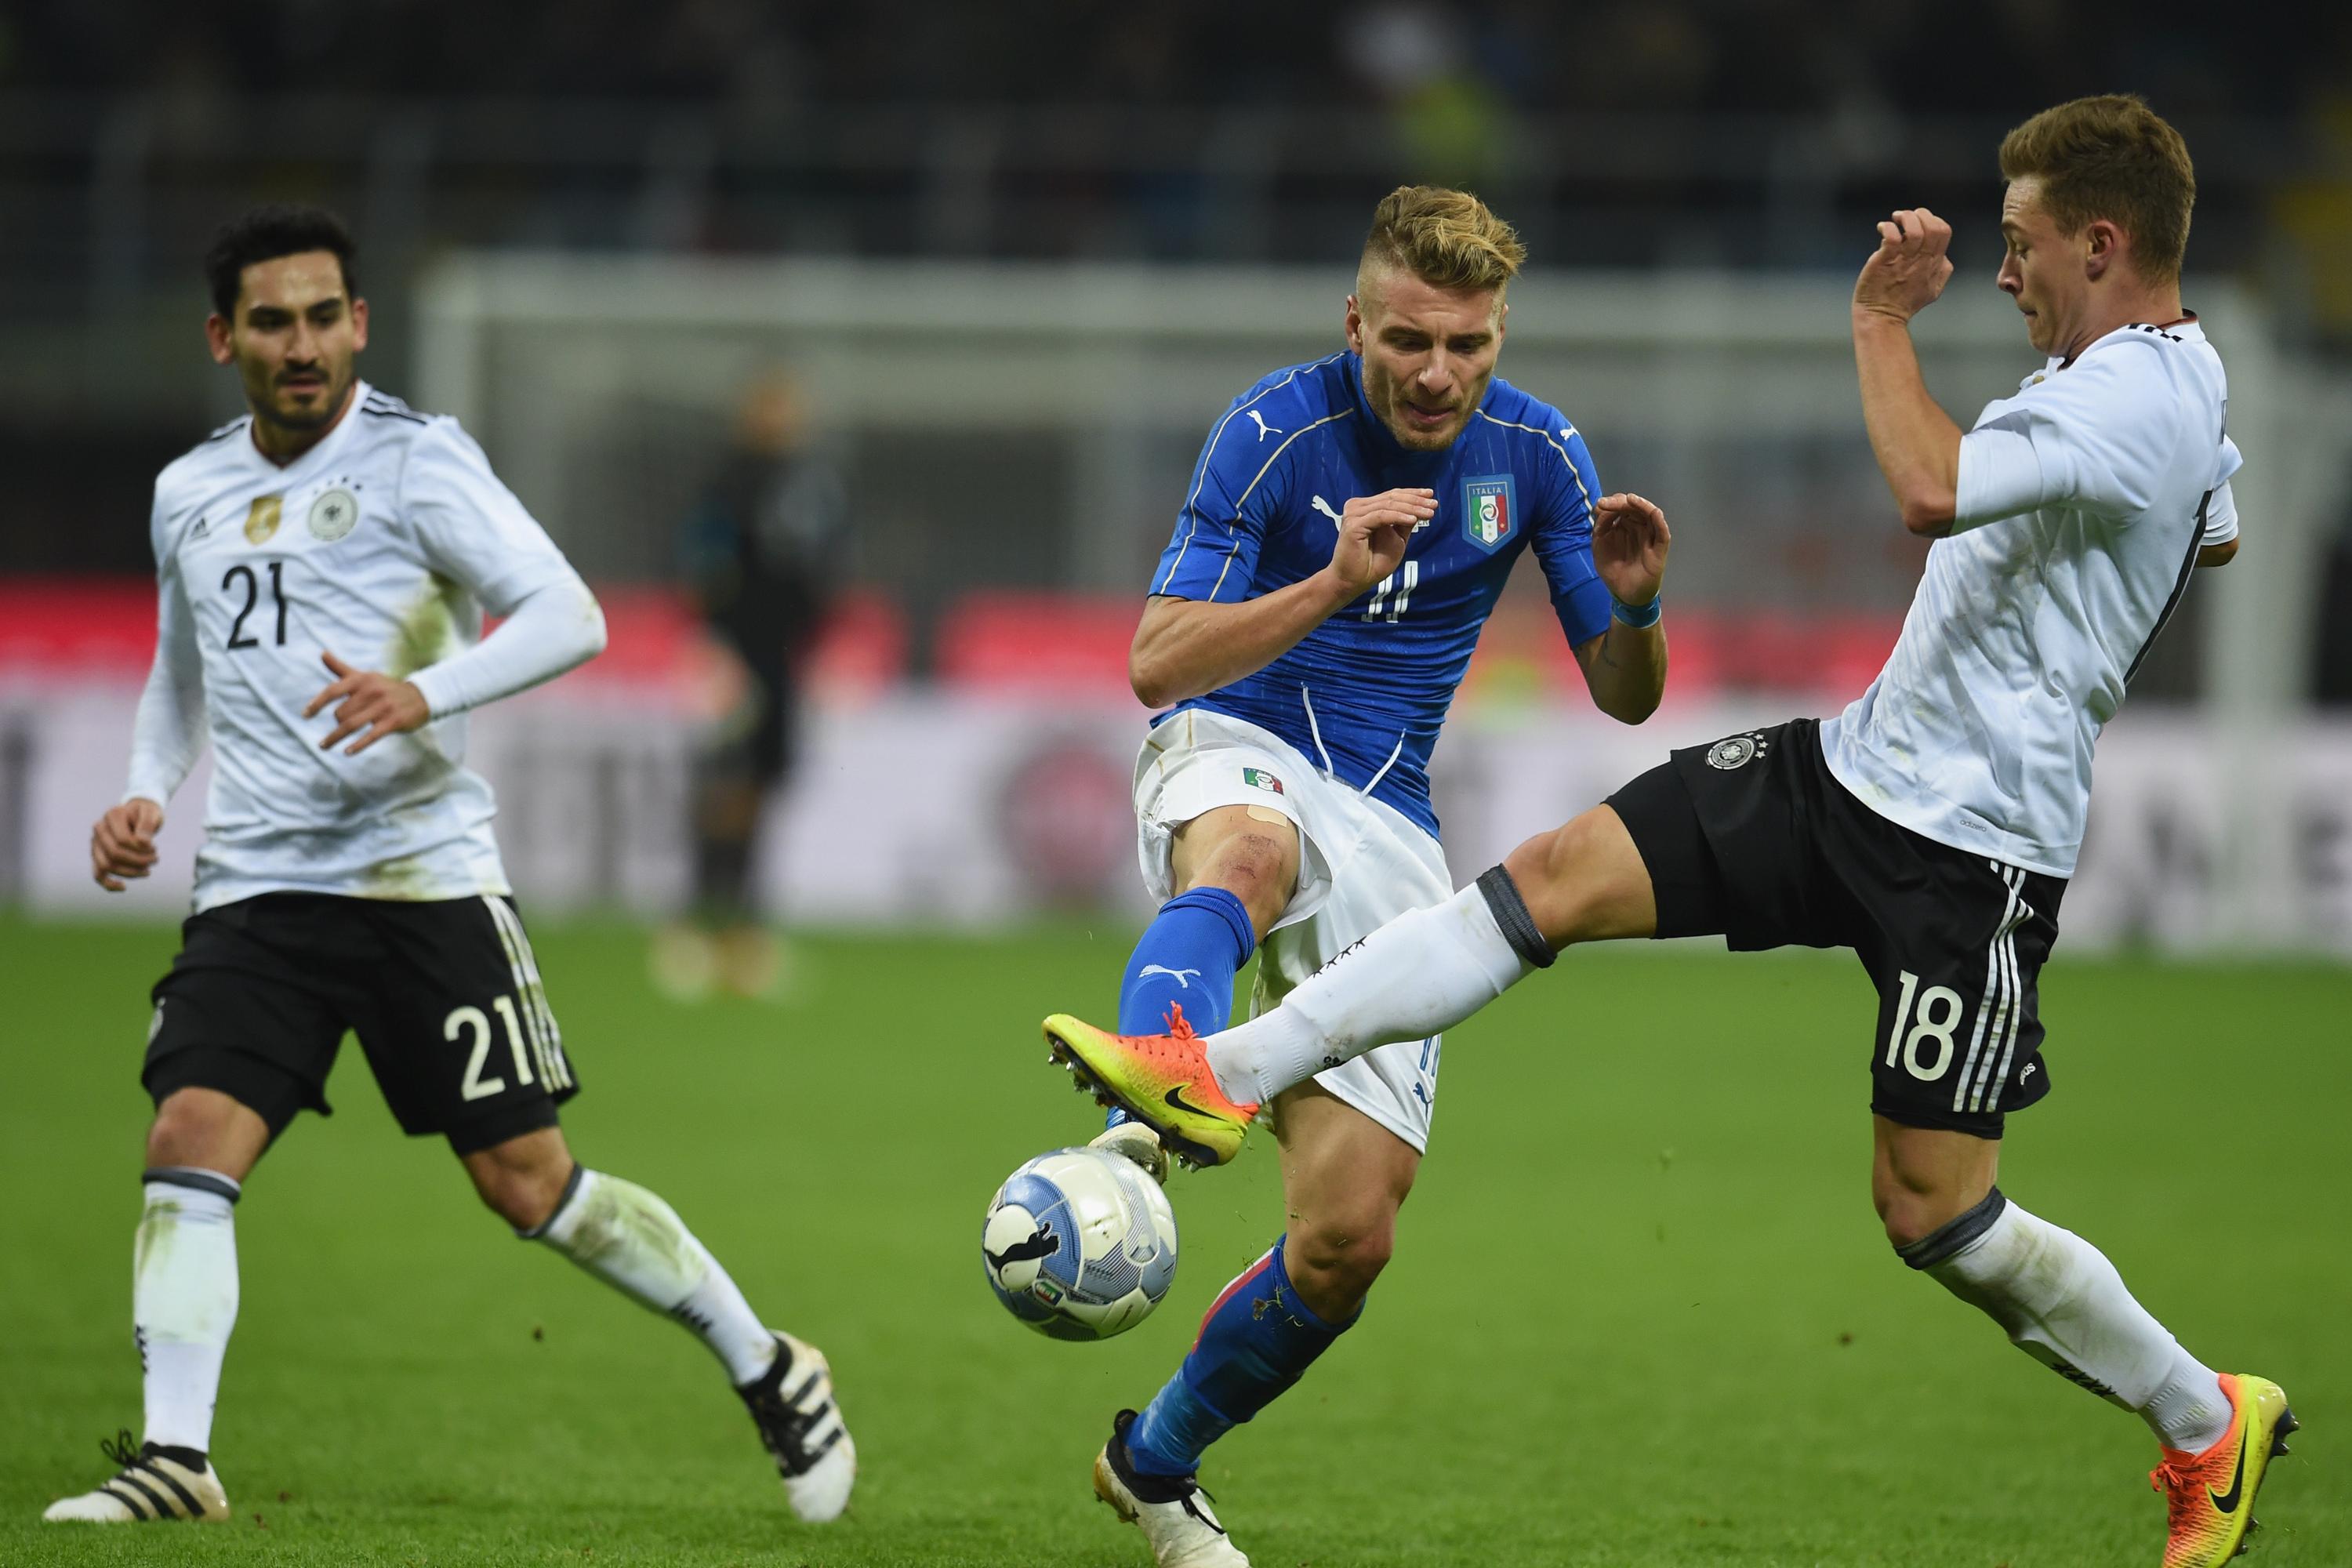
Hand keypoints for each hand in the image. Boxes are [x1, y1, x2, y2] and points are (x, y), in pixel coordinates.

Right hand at [91, 797, 164, 891]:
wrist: (138, 815)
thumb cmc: (146, 813)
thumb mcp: (152, 813)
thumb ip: (147, 825)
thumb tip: (143, 843)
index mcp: (112, 815)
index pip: (122, 840)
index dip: (140, 849)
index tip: (154, 848)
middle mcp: (100, 829)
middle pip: (114, 854)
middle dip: (139, 861)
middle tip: (156, 859)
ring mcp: (96, 843)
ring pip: (106, 866)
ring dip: (130, 872)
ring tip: (148, 870)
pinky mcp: (97, 856)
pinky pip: (97, 874)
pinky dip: (108, 884)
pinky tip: (123, 887)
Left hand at [304, 651, 429, 754]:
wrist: (421, 697)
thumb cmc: (386, 688)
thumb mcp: (365, 676)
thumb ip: (341, 668)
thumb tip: (321, 653)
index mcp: (362, 680)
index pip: (333, 691)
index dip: (317, 703)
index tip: (305, 715)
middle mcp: (372, 691)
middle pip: (341, 713)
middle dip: (336, 722)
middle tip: (338, 727)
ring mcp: (383, 707)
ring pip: (351, 725)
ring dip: (335, 737)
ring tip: (324, 746)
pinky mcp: (393, 721)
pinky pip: (371, 736)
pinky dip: (358, 745)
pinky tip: (347, 752)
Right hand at [1325, 488, 1434, 595]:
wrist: (1354, 582)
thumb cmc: (1373, 564)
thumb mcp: (1396, 540)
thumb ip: (1404, 523)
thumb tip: (1419, 506)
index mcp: (1365, 508)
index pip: (1391, 496)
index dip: (1412, 494)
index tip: (1431, 495)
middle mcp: (1357, 507)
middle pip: (1391, 498)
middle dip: (1415, 500)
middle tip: (1434, 505)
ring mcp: (1353, 514)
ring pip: (1388, 505)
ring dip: (1411, 508)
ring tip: (1429, 513)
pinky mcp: (1353, 524)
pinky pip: (1381, 516)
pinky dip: (1399, 517)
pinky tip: (1413, 519)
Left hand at [1592, 492, 1669, 607]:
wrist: (1625, 593)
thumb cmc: (1613, 569)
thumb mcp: (1600, 544)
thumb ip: (1601, 526)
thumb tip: (1601, 506)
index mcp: (1624, 525)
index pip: (1620, 507)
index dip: (1611, 503)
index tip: (1599, 505)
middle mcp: (1638, 526)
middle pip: (1634, 507)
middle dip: (1620, 502)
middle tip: (1607, 503)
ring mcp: (1650, 535)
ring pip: (1649, 514)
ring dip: (1641, 504)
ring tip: (1629, 500)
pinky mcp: (1660, 547)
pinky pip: (1662, 531)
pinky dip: (1659, 520)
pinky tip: (1653, 512)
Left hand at [1853, 207, 1953, 324]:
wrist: (1882, 318)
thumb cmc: (1904, 304)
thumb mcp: (1933, 290)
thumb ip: (1942, 271)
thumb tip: (1945, 257)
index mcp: (1935, 264)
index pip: (1944, 231)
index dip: (1933, 219)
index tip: (1920, 220)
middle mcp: (1922, 261)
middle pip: (1933, 228)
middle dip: (1921, 215)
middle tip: (1906, 217)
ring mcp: (1904, 261)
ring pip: (1915, 230)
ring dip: (1905, 218)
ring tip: (1895, 219)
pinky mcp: (1885, 262)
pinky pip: (1892, 237)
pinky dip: (1888, 227)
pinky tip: (1882, 228)